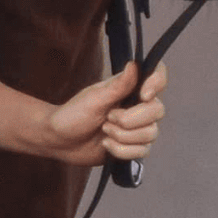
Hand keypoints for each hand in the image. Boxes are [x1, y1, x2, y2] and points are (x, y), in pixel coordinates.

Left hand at [38, 59, 167, 166]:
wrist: (59, 141)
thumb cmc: (73, 115)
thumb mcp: (94, 98)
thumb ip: (118, 85)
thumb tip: (134, 65)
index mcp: (130, 88)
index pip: (157, 77)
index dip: (157, 84)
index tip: (143, 95)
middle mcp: (137, 106)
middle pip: (157, 111)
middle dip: (130, 120)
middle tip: (108, 119)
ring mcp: (137, 128)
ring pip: (151, 134)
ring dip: (123, 136)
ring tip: (104, 131)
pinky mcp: (132, 147)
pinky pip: (141, 151)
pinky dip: (121, 150)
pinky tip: (106, 144)